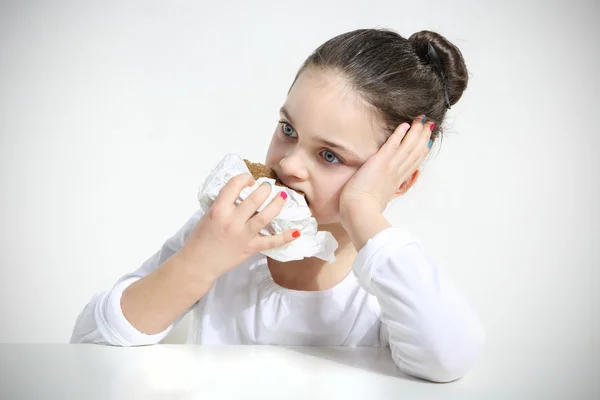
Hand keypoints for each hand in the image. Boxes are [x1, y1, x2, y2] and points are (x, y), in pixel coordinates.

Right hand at [178, 173, 299, 280]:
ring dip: (277, 204)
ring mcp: (243, 235)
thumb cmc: (201, 237)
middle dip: (265, 189)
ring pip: (265, 216)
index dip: (245, 178)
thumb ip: (224, 204)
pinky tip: (297, 231)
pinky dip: (286, 237)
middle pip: (254, 199)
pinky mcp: (251, 248)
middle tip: (268, 187)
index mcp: (219, 210)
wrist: (199, 263)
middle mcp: (232, 221)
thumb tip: (242, 193)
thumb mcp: (209, 214)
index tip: (249, 180)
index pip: (234, 185)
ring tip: (283, 197)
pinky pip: (271, 242)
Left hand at [340, 116, 433, 217]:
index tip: (427, 142)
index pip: (413, 163)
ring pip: (408, 146)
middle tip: (429, 125)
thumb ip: (384, 193)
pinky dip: (399, 134)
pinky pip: (392, 144)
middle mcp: (397, 173)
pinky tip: (405, 125)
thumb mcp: (380, 201)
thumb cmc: (365, 209)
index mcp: (397, 182)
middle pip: (416, 152)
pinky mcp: (380, 161)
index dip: (422, 151)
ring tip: (421, 119)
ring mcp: (390, 166)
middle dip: (423, 137)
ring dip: (416, 132)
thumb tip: (384, 194)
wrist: (359, 211)